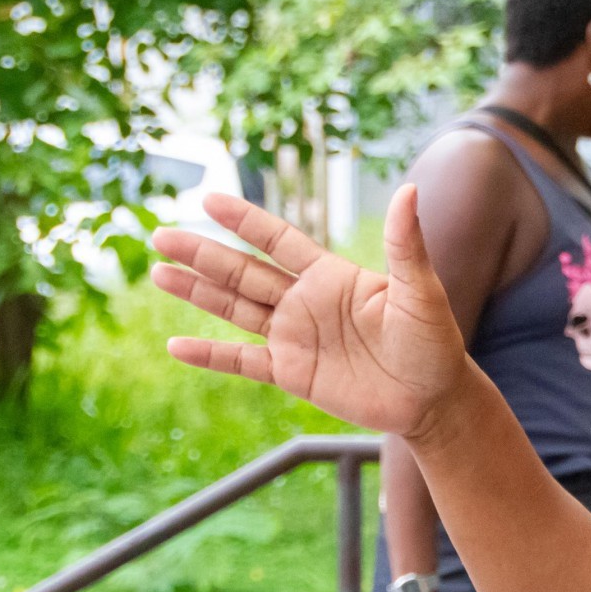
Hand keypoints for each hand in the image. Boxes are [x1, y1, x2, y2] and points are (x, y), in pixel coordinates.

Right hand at [150, 186, 467, 439]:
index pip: (277, 240)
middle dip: (202, 254)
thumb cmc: (433, 341)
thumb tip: (409, 191)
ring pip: (235, 310)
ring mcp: (295, 337)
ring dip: (197, 293)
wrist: (433, 400)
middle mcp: (305, 301)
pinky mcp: (292, 373)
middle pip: (243, 272)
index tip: (208, 199)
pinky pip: (243, 361)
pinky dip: (210, 356)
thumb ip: (406, 245)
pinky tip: (176, 347)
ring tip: (158, 273)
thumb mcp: (420, 291)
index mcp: (330, 275)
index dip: (245, 221)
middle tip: (161, 235)